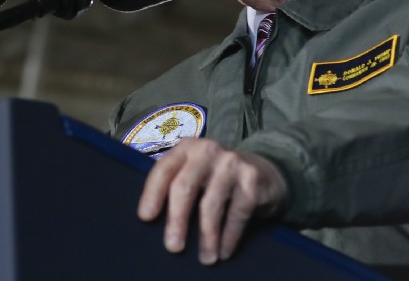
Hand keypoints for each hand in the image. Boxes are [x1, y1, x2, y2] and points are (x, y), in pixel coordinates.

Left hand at [137, 138, 287, 264]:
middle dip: (177, 220)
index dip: (152, 193)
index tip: (146, 218)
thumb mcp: (195, 172)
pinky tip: (225, 251)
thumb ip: (176, 184)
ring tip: (205, 258)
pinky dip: (230, 236)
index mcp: (187, 149)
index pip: (164, 169)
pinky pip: (237, 213)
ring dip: (207, 236)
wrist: (263, 171)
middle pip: (185, 186)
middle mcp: (207, 151)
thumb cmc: (217, 177)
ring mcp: (231, 163)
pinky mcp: (252, 179)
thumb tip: (153, 220)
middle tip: (173, 247)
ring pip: (211, 204)